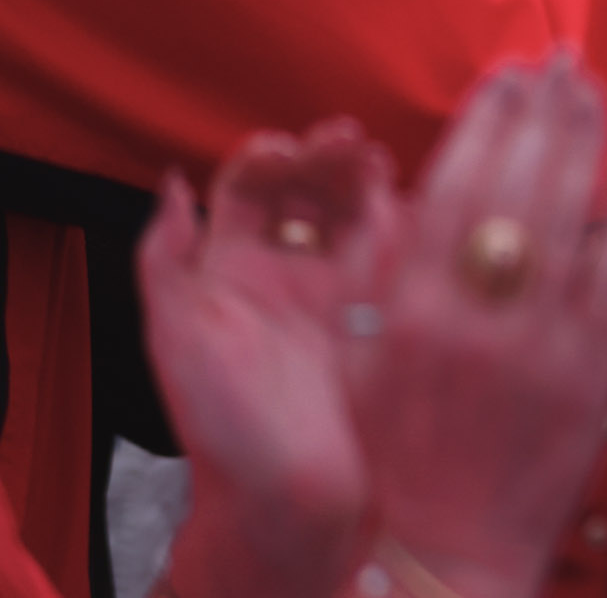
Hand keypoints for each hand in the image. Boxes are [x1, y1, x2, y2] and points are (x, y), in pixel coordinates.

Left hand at [142, 121, 393, 597]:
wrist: (289, 499)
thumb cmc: (224, 428)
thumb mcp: (177, 338)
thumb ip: (167, 260)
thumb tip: (173, 183)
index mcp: (230, 276)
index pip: (247, 193)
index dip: (266, 159)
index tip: (285, 146)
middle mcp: (286, 276)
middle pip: (306, 191)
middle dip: (323, 156)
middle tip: (344, 138)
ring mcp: (338, 292)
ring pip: (353, 212)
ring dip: (363, 175)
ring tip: (374, 155)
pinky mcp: (382, 312)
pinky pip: (397, 250)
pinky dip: (405, 214)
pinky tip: (408, 194)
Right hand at [342, 58, 606, 597]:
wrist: (447, 550)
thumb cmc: (391, 454)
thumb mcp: (358, 359)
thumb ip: (376, 270)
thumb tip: (399, 186)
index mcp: (412, 307)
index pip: (454, 185)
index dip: (485, 120)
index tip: (505, 73)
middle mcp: (481, 313)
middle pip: (521, 183)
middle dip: (543, 111)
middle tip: (561, 59)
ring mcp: (545, 337)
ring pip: (576, 214)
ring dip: (589, 141)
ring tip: (595, 90)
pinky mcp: (594, 363)